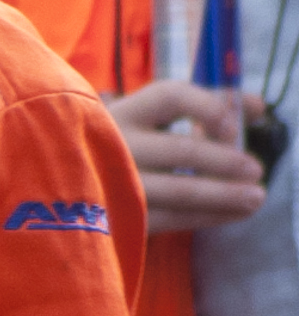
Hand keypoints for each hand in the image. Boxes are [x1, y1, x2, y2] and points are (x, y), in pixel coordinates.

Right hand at [108, 78, 273, 231]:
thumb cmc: (116, 146)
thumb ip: (202, 106)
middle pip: (181, 150)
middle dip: (225, 160)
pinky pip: (172, 219)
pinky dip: (208, 216)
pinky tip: (232, 214)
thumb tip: (257, 107)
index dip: (209, 107)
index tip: (234, 126)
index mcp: (122, 112)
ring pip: (180, 191)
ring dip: (224, 194)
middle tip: (256, 169)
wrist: (58, 190)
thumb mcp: (146, 118)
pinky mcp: (119, 218)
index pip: (171, 97)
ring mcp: (115, 186)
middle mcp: (116, 145)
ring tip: (256, 198)